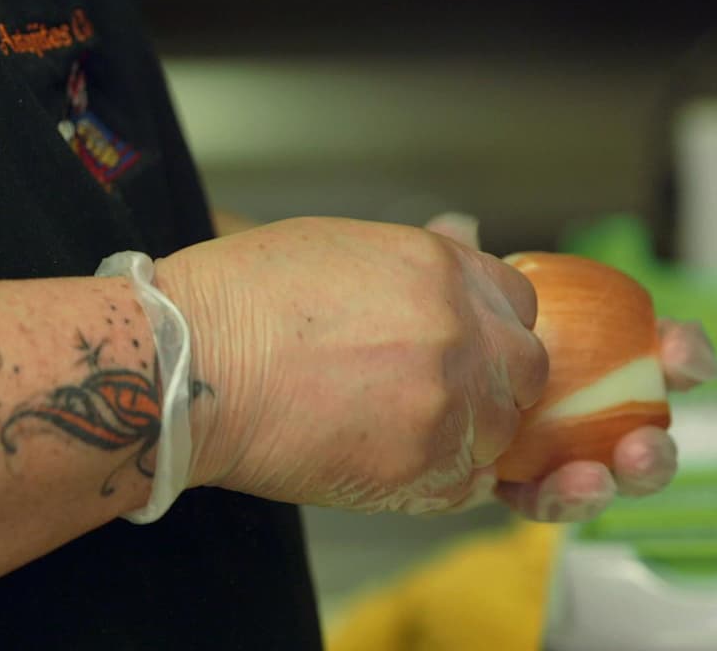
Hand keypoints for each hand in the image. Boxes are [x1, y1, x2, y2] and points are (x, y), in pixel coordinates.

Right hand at [154, 216, 549, 514]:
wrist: (190, 364)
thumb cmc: (242, 298)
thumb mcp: (341, 243)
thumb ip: (420, 256)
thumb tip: (466, 232)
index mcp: (442, 269)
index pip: (519, 303)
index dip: (493, 328)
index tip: (466, 344)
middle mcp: (461, 331)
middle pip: (526, 370)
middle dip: (494, 383)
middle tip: (436, 393)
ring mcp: (448, 402)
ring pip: (499, 433)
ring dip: (465, 435)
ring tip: (397, 429)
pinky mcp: (422, 467)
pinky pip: (465, 484)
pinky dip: (437, 479)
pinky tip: (388, 460)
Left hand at [423, 213, 716, 522]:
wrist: (415, 373)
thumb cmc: (459, 327)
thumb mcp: (461, 290)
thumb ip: (464, 263)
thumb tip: (459, 227)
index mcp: (603, 353)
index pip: (659, 352)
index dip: (685, 353)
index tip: (687, 356)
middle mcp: (596, 410)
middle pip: (647, 432)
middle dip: (658, 445)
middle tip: (645, 444)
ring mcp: (567, 456)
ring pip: (610, 477)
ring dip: (617, 483)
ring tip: (601, 477)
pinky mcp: (528, 488)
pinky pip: (550, 500)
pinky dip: (560, 496)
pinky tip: (561, 487)